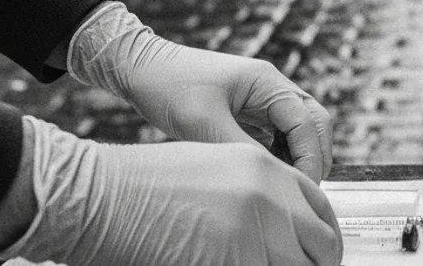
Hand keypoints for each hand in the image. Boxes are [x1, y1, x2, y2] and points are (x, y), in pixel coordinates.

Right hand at [2, 117, 342, 265]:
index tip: (319, 254)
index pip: (321, 205)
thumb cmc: (139, 186)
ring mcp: (256, 227)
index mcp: (264, 167)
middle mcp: (269, 193)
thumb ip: (251, 193)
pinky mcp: (237, 257)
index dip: (323, 236)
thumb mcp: (211, 170)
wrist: (100, 193)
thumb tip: (278, 228)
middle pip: (322, 243)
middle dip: (316, 264)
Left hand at [67, 3, 332, 182]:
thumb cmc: (169, 86)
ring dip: (299, 156)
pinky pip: (278, 134)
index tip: (301, 188)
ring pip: (299, 129)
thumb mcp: (202, 122)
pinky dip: (281, 154)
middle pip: (314, 122)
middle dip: (315, 156)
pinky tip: (267, 173)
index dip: (310, 157)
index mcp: (267, 81)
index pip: (307, 121)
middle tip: (304, 191)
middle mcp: (271, 87)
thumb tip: (269, 178)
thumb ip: (238, 149)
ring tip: (286, 186)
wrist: (141, 68)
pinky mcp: (249, 110)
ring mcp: (262, 97)